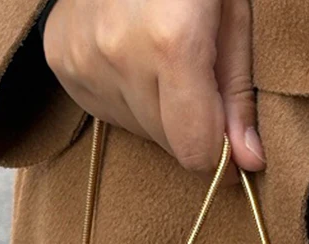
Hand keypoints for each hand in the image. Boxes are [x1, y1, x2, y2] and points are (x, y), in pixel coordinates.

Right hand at [43, 0, 263, 174]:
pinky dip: (126, 95)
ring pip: (137, 129)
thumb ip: (237, 95)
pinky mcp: (60, 59)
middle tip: (195, 76)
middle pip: (167, 142)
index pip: (194, 149)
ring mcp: (82, 57)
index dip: (218, 153)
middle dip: (189, 123)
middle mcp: (119, 54)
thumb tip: (248, 162)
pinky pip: (105, 110)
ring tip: (160, 57)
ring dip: (157, 109)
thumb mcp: (232, 17)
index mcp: (171, 43)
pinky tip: (132, 55)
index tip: (230, 141)